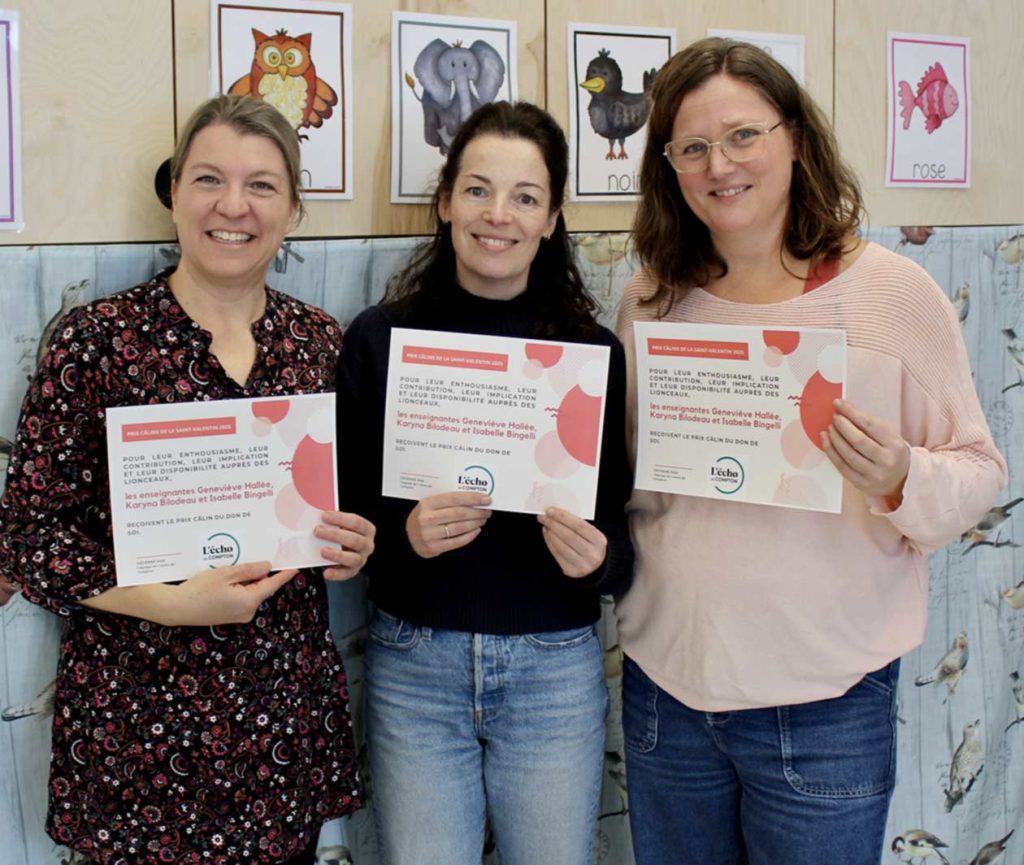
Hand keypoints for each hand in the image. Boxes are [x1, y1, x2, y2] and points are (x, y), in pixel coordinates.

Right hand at [169, 561, 297, 625]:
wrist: (176, 608)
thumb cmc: (198, 590)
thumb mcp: (226, 574)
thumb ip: (249, 570)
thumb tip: (267, 567)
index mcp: (250, 601)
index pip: (273, 584)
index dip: (284, 574)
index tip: (296, 566)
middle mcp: (248, 611)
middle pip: (262, 587)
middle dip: (260, 573)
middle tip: (259, 555)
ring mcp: (239, 615)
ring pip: (251, 591)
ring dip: (247, 579)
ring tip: (236, 565)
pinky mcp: (230, 615)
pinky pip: (242, 597)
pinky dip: (240, 587)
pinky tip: (228, 578)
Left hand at [316, 510, 375, 580]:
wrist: (347, 549)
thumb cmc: (344, 534)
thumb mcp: (342, 525)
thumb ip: (333, 522)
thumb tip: (318, 518)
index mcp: (367, 530)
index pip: (356, 522)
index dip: (339, 518)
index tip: (324, 516)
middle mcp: (367, 545)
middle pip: (354, 540)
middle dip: (334, 535)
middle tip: (318, 531)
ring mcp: (361, 559)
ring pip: (352, 558)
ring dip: (336, 555)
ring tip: (322, 551)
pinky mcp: (353, 571)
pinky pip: (345, 574)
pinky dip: (335, 574)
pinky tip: (326, 572)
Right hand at [405, 491, 491, 557]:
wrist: (408, 537)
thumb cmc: (424, 518)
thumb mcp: (430, 505)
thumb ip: (447, 501)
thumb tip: (474, 498)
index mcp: (427, 503)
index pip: (454, 498)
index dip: (472, 498)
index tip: (486, 499)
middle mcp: (427, 518)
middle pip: (458, 513)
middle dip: (477, 512)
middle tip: (487, 511)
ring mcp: (429, 534)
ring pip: (459, 527)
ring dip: (475, 523)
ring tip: (483, 519)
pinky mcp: (433, 547)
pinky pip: (456, 542)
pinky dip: (469, 536)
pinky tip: (476, 531)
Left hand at [537, 507, 607, 577]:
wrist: (599, 567)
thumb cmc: (593, 545)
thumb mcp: (592, 534)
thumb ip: (578, 525)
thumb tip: (557, 515)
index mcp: (599, 541)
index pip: (579, 526)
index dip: (563, 517)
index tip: (550, 511)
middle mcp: (592, 554)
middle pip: (568, 536)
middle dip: (553, 524)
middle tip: (543, 517)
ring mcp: (581, 564)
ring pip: (561, 546)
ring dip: (550, 534)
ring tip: (545, 525)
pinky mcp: (571, 571)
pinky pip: (557, 555)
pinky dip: (550, 543)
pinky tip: (547, 535)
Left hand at [821, 398, 909, 505]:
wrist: (901, 479)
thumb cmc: (890, 452)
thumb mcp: (888, 436)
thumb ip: (868, 425)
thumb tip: (843, 410)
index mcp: (895, 445)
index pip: (870, 424)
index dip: (851, 412)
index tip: (838, 403)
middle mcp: (886, 461)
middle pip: (858, 440)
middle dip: (842, 425)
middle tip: (835, 417)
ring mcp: (874, 474)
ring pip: (848, 454)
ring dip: (834, 438)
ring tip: (829, 428)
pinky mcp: (862, 484)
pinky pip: (842, 467)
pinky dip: (831, 452)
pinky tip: (826, 441)